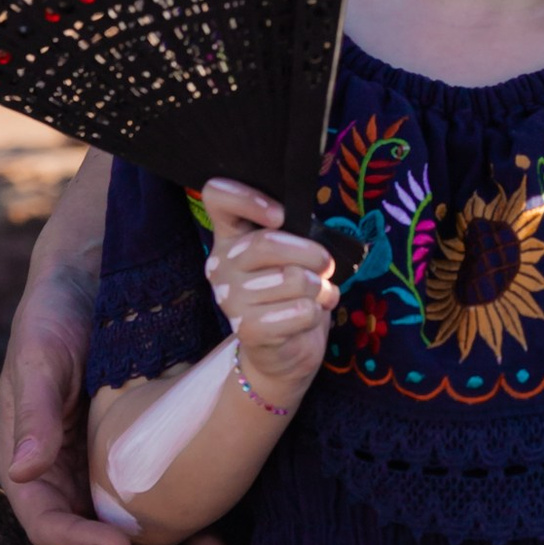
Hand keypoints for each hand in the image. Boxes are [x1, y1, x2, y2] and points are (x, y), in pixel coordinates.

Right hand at [0, 244, 219, 544]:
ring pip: (127, 536)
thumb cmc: (57, 312)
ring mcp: (103, 472)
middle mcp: (66, 478)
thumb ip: (33, 412)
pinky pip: (160, 504)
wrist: (95, 275)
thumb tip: (21, 471)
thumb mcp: (41, 354)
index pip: (48, 526)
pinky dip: (185, 529)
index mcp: (31, 463)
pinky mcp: (139, 456)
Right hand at [200, 178, 337, 401]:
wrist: (283, 348)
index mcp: (228, 237)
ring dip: (320, 287)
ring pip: (292, 279)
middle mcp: (220, 265)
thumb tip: (304, 220)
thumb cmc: (290, 289)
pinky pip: (300, 310)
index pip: (217, 196)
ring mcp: (229, 299)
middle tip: (325, 265)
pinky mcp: (247, 329)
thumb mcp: (289, 252)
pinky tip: (311, 314)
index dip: (248, 198)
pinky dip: (318, 310)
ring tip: (319, 293)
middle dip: (311, 254)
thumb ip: (291, 230)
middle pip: (266, 243)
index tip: (280, 215)